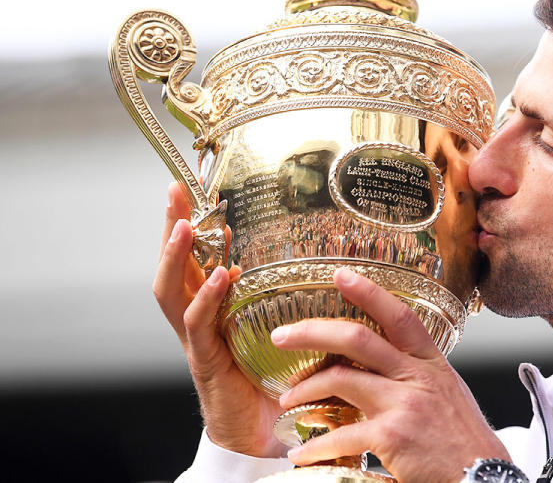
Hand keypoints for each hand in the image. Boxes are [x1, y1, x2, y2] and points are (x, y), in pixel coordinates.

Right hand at [154, 182, 284, 456]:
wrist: (257, 433)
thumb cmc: (271, 379)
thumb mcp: (278, 326)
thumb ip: (284, 297)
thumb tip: (312, 260)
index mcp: (213, 308)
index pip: (195, 258)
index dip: (192, 224)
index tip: (193, 188)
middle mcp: (197, 320)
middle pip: (173, 266)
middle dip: (171, 227)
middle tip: (174, 191)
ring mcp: (197, 341)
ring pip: (171, 291)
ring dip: (177, 256)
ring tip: (187, 225)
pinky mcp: (206, 361)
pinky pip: (198, 325)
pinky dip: (207, 298)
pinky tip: (221, 276)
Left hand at [271, 268, 509, 482]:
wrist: (483, 477)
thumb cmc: (464, 443)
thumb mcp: (448, 395)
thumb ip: (419, 377)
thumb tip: (389, 367)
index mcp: (431, 364)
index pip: (399, 315)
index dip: (368, 291)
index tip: (340, 275)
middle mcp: (418, 376)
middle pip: (357, 338)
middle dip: (312, 333)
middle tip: (281, 336)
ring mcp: (404, 403)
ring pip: (340, 379)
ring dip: (304, 390)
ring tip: (287, 401)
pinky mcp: (392, 435)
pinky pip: (341, 434)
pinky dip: (315, 446)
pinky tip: (302, 453)